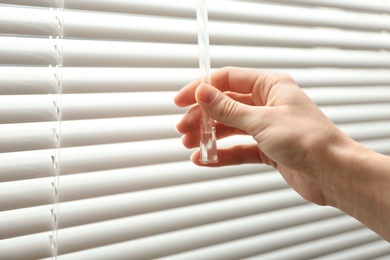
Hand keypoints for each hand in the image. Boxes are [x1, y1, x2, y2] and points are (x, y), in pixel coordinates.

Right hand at [174, 67, 354, 205]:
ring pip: (230, 127)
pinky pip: (238, 148)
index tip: (181, 101)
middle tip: (183, 128)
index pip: (227, 80)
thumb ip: (229, 109)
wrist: (333, 173)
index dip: (201, 89)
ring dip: (209, 135)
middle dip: (202, 116)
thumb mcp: (262, 121)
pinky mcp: (267, 148)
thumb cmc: (308, 141)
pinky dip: (222, 153)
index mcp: (270, 86)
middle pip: (225, 104)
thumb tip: (203, 93)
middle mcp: (267, 104)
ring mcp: (267, 126)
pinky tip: (205, 159)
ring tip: (190, 144)